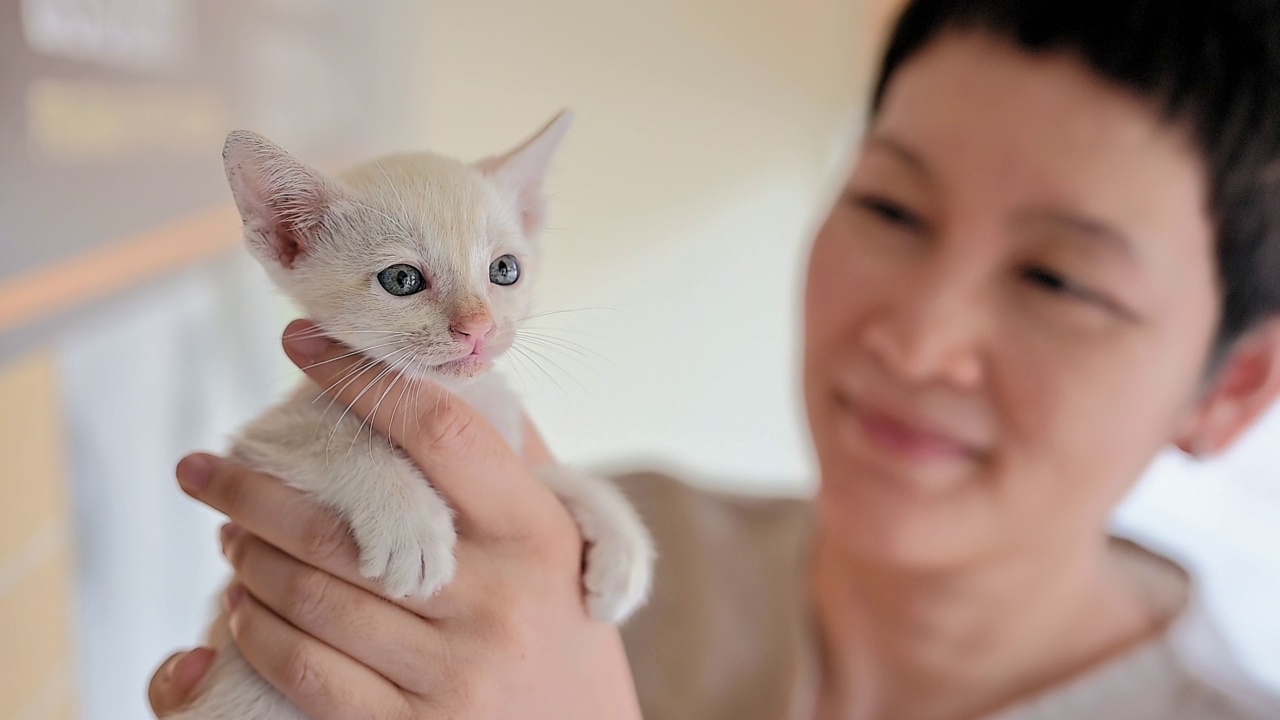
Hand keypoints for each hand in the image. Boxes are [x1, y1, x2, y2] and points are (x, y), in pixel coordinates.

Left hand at [148, 319, 642, 718]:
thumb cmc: (567, 627)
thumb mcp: (569, 543)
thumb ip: (517, 465)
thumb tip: (447, 382)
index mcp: (535, 534)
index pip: (439, 433)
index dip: (363, 381)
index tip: (303, 342)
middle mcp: (495, 601)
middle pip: (343, 526)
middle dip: (252, 488)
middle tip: (208, 466)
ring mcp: (454, 674)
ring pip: (311, 599)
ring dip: (248, 559)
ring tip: (229, 536)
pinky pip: (308, 674)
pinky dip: (259, 634)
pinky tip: (244, 610)